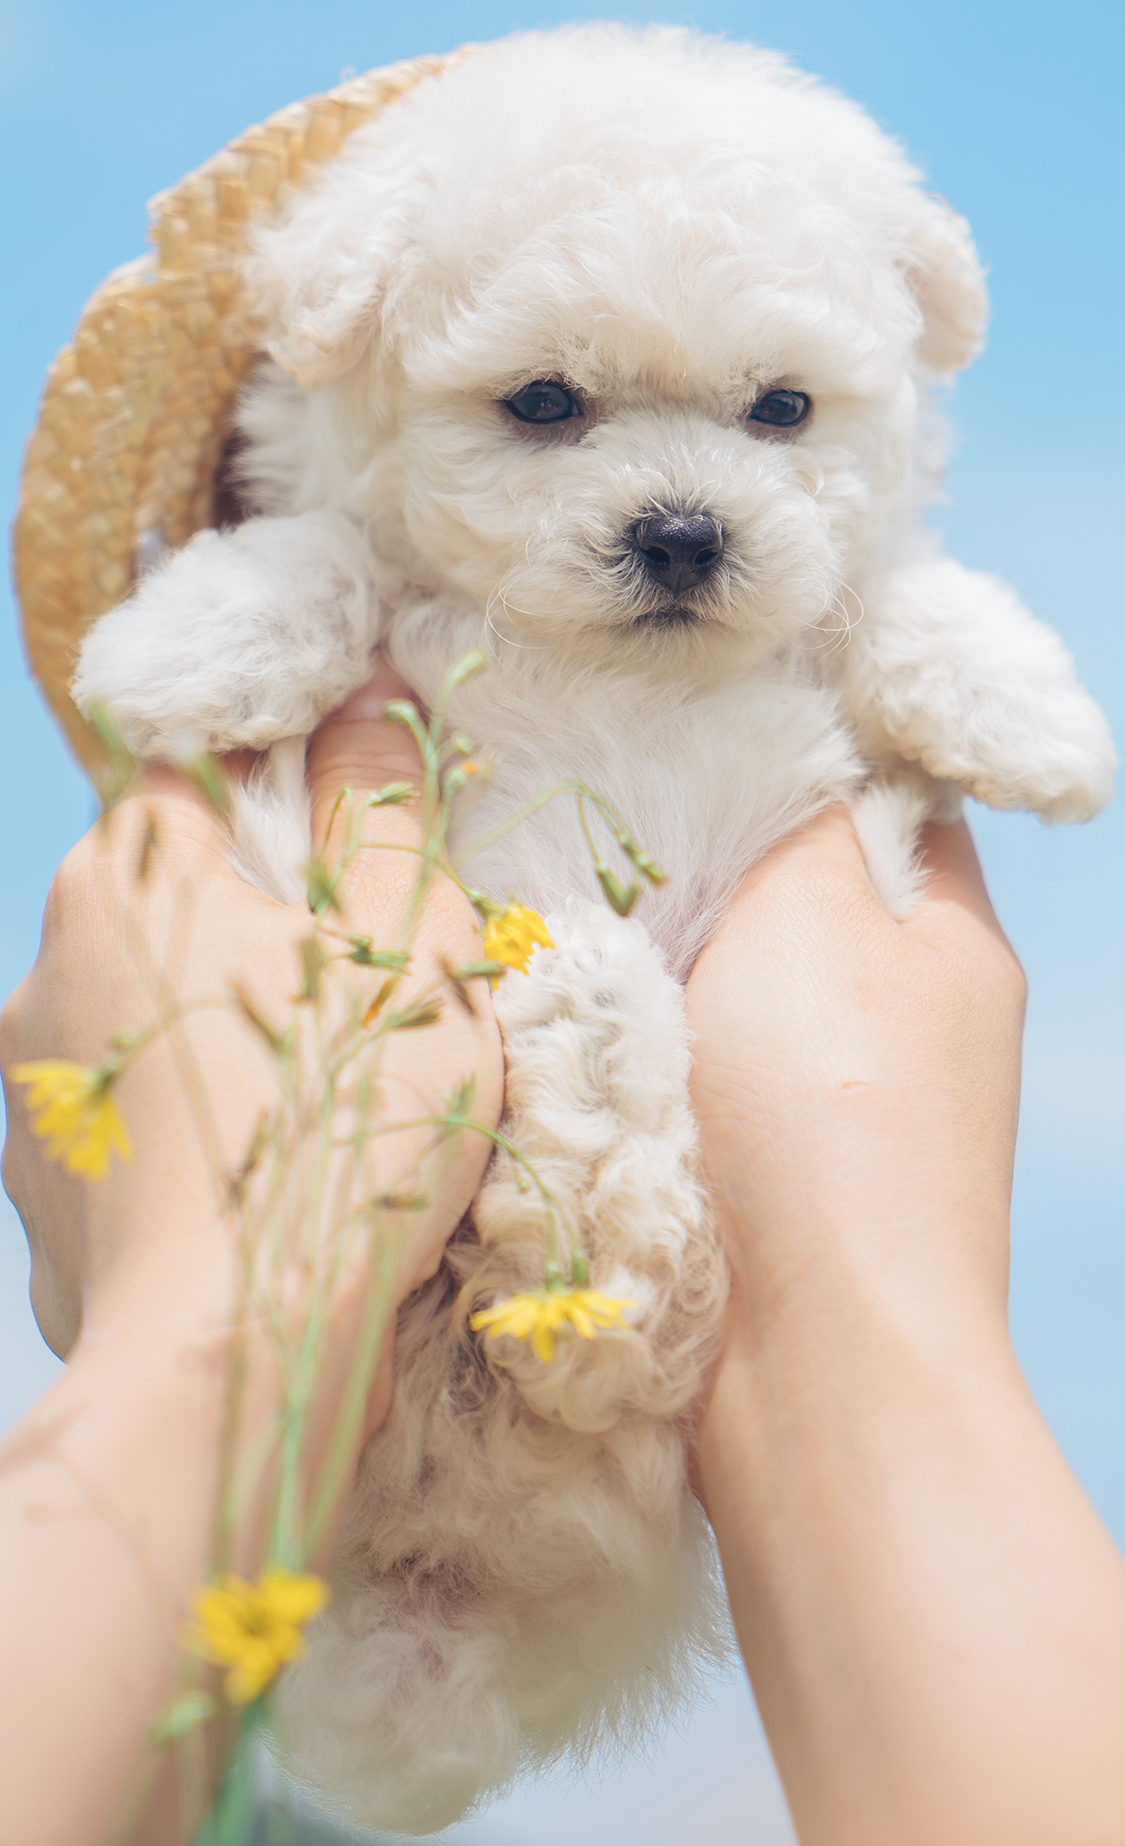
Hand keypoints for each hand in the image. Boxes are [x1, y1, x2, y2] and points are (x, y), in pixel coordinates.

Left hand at [0, 664, 502, 1845]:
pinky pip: (136, 1126)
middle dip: (268, 933)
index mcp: (124, 879)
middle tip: (370, 1000)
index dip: (285, 795)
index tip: (357, 854)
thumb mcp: (407, 944)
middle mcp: (47, 969)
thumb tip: (366, 700)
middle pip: (173, 902)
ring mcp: (34, 1092)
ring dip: (228, 1039)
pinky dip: (198, 1137)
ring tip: (328, 1114)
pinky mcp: (45, 1195)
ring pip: (153, 1019)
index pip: (193, 774)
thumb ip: (380, 806)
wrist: (231, 1368)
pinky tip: (271, 1189)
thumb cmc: (335, 1135)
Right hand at [687, 808, 1124, 1845]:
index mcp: (953, 936)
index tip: (684, 716)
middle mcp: (924, 1020)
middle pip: (803, 895)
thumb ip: (791, 814)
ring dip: (668, 969)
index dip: (792, 745)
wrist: (811, 1373)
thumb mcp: (807, 911)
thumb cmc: (824, 1120)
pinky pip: (708, 1082)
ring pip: (742, 992)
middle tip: (602, 824)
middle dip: (705, 864)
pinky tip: (587, 1039)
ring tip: (580, 931)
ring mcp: (857, 1116)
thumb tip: (775, 748)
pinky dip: (652, 1058)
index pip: (885, 793)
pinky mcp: (786, 1192)